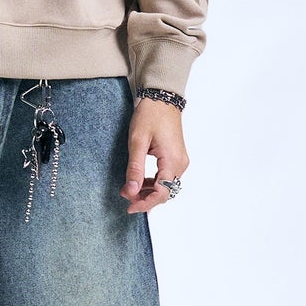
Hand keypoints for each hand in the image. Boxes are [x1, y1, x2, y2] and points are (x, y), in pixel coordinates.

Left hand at [120, 98, 188, 212]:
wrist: (161, 99)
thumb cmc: (150, 115)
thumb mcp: (137, 142)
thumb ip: (135, 168)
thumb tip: (132, 191)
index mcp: (172, 161)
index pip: (161, 192)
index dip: (145, 203)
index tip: (129, 207)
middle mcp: (180, 164)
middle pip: (165, 192)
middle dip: (145, 198)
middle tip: (125, 196)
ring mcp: (180, 161)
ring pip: (166, 186)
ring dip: (148, 192)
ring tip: (129, 189)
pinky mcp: (176, 158)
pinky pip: (166, 177)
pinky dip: (153, 183)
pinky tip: (139, 181)